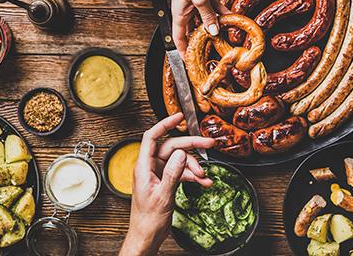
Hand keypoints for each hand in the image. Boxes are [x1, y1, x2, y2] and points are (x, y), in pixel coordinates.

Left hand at [119, 113, 215, 255]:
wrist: (147, 236)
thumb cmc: (148, 219)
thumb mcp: (163, 196)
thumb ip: (172, 173)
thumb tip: (181, 153)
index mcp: (143, 166)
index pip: (152, 137)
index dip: (165, 124)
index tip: (180, 117)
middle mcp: (150, 166)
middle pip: (172, 147)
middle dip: (191, 147)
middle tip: (209, 145)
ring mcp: (158, 173)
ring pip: (180, 160)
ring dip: (194, 167)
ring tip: (205, 175)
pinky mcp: (166, 181)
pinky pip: (181, 172)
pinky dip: (193, 176)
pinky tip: (204, 181)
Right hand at [168, 0, 227, 54]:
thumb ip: (207, 15)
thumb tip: (213, 31)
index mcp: (180, 14)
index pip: (179, 38)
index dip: (182, 51)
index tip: (188, 62)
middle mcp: (186, 10)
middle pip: (194, 31)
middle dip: (202, 42)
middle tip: (212, 51)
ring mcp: (195, 2)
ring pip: (206, 19)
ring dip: (215, 26)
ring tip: (226, 36)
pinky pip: (213, 7)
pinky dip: (221, 12)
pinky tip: (231, 17)